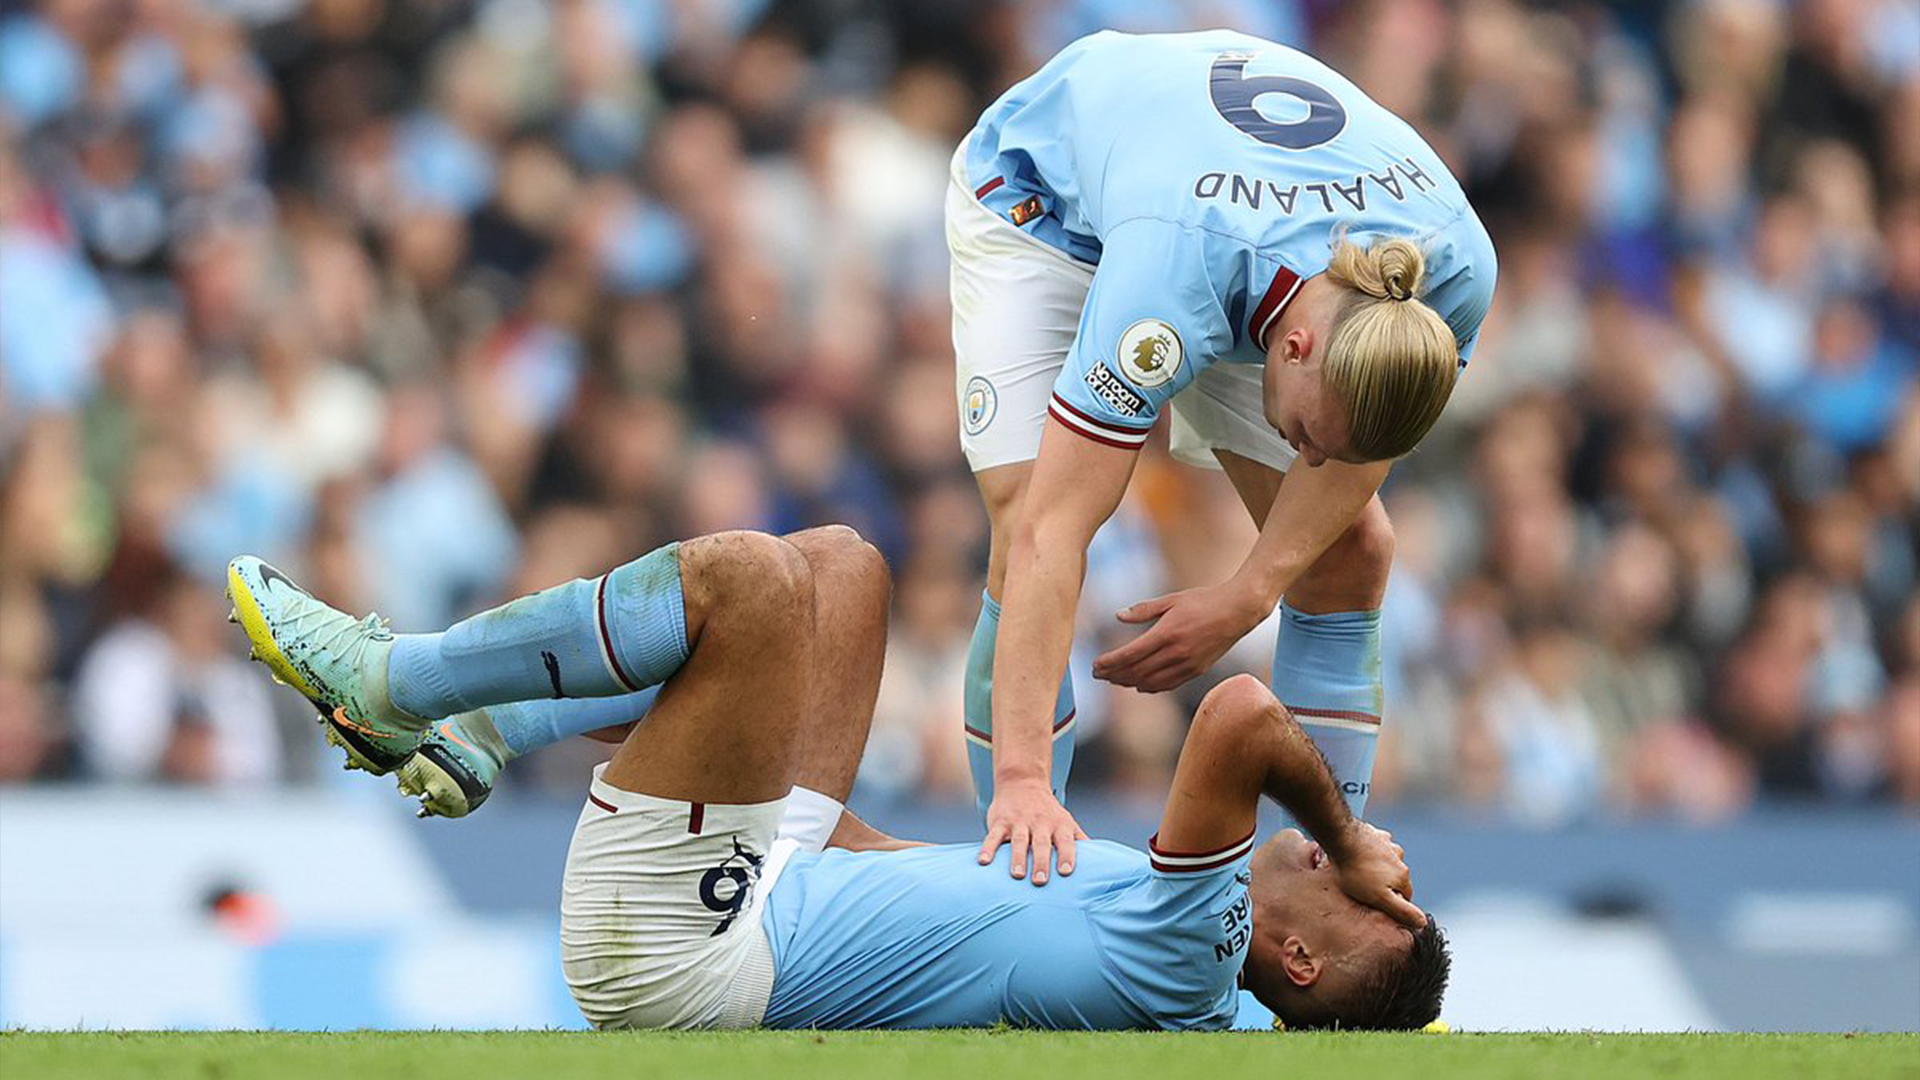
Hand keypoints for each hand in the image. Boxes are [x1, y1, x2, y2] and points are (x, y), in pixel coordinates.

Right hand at [978, 779, 1085, 884]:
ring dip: (1017, 858)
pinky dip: (988, 848)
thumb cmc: (1049, 812)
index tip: (1066, 872)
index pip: (1065, 841)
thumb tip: (1102, 864)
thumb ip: (1081, 842)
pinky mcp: (1000, 821)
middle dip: (1041, 862)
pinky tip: (984, 862)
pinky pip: (993, 835)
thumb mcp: (1067, 823)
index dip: (1067, 855)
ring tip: (1017, 875)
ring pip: (1018, 840)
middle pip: (1041, 843)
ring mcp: (1019, 821)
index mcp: (1058, 825)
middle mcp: (1040, 823)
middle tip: (1040, 881)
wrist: (1023, 782)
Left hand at [1092, 583, 1268, 692]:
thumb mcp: (1172, 599)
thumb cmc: (1204, 600)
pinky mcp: (1197, 671)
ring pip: (1151, 681)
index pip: (1131, 654)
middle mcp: (1177, 652)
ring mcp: (1188, 664)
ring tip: (1114, 680)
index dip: (1110, 662)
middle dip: (1114, 674)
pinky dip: (1150, 687)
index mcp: (1168, 633)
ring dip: (1129, 682)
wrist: (1238, 611)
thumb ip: (1144, 609)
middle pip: (1137, 671)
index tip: (1094, 665)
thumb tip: (1118, 616)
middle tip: (1098, 675)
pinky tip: (1139, 685)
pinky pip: (1168, 685)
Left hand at [1330, 822, 1425, 928]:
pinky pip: (1377, 847)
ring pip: (1387, 863)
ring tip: (1359, 870)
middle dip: (1383, 885)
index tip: (1376, 901)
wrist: (1341, 839)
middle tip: (1364, 887)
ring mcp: (1388, 844)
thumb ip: (1402, 911)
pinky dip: (1370, 853)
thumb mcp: (1379, 898)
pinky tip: (1358, 856)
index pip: (1405, 896)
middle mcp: (1400, 859)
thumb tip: (1422, 922)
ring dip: (1377, 868)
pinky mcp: (1376, 835)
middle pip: (1396, 879)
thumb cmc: (1356, 870)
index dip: (1391, 902)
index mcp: (1402, 875)